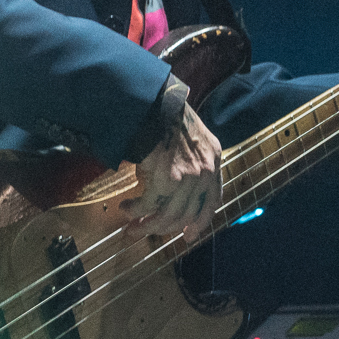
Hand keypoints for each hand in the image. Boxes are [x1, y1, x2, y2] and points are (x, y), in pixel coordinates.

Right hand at [124, 102, 222, 240]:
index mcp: (213, 158)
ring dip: (147, 226)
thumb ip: (190, 161)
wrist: (154, 103)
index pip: (213, 199)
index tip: (188, 235)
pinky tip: (125, 207)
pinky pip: (150, 205)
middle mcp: (206, 170)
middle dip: (165, 229)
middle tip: (145, 231)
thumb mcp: (190, 136)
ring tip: (131, 227)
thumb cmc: (165, 115)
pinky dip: (135, 211)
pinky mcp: (168, 179)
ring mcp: (189, 177)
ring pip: (169, 216)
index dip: (201, 221)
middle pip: (188, 213)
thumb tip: (169, 188)